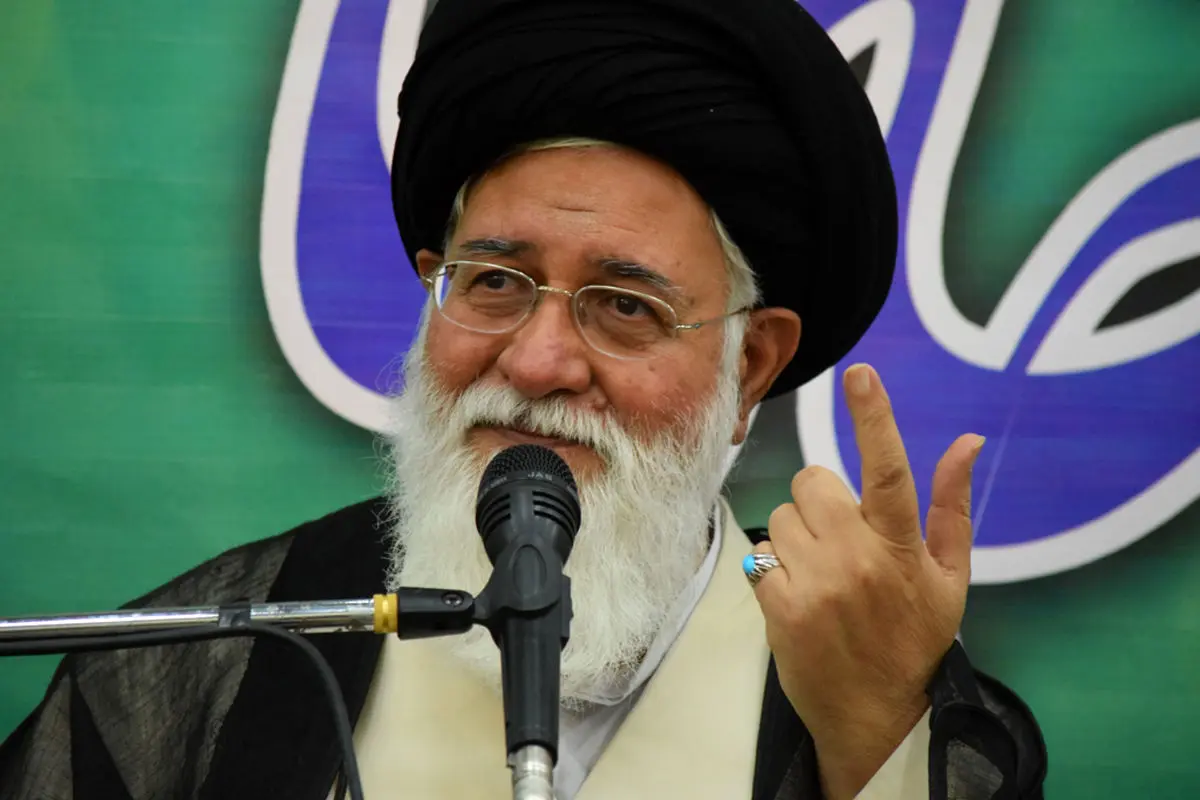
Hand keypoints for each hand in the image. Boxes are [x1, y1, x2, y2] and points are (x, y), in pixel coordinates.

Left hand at [750, 363, 983, 799]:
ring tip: (821, 574)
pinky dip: (775, 568)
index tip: (861, 375)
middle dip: (822, 500)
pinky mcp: (779, 605)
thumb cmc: (914, 639)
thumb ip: (953, 507)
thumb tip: (968, 440)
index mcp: (902, 548)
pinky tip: (799, 595)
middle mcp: (857, 559)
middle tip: (839, 538)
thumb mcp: (950, 578)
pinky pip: (761, 554)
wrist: (873, 714)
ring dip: (796, 536)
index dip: (875, 417)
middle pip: (814, 481)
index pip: (889, 470)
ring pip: (782, 517)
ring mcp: (814, 583)